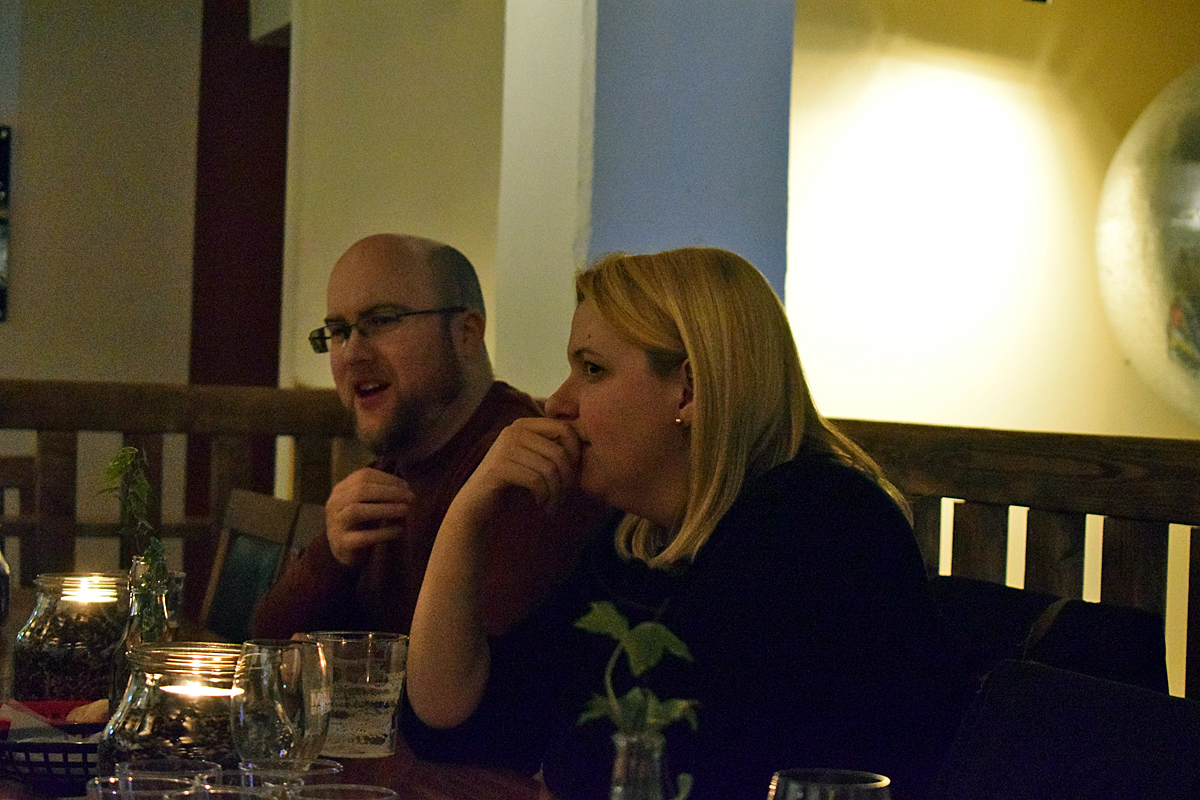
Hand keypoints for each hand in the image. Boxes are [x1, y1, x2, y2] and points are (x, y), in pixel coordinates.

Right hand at [325, 467, 414, 565]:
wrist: (344, 550)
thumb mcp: (368, 503)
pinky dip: (384, 532)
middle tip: (410, 498)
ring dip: (386, 509)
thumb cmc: (360, 522)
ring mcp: (336, 524)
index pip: (363, 476)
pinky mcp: (342, 544)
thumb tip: (406, 488)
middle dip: (389, 492)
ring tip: (406, 510)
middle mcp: (334, 504)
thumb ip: (382, 493)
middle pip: (360, 491)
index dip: (387, 479)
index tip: (406, 486)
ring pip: (357, 511)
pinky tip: (399, 530)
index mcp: (341, 489)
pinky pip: (363, 537)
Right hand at [453, 417, 581, 523]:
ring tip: (553, 504)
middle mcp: (513, 431)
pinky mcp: (498, 467)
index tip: (571, 477)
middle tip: (563, 497)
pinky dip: (543, 497)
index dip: (576, 454)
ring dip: (556, 492)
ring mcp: (504, 447)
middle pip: (560, 452)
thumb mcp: (536, 463)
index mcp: (525, 425)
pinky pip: (536, 480)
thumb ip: (554, 451)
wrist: (477, 507)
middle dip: (567, 480)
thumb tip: (589, 446)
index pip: (565, 429)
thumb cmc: (513, 487)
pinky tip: (540, 504)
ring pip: (550, 468)